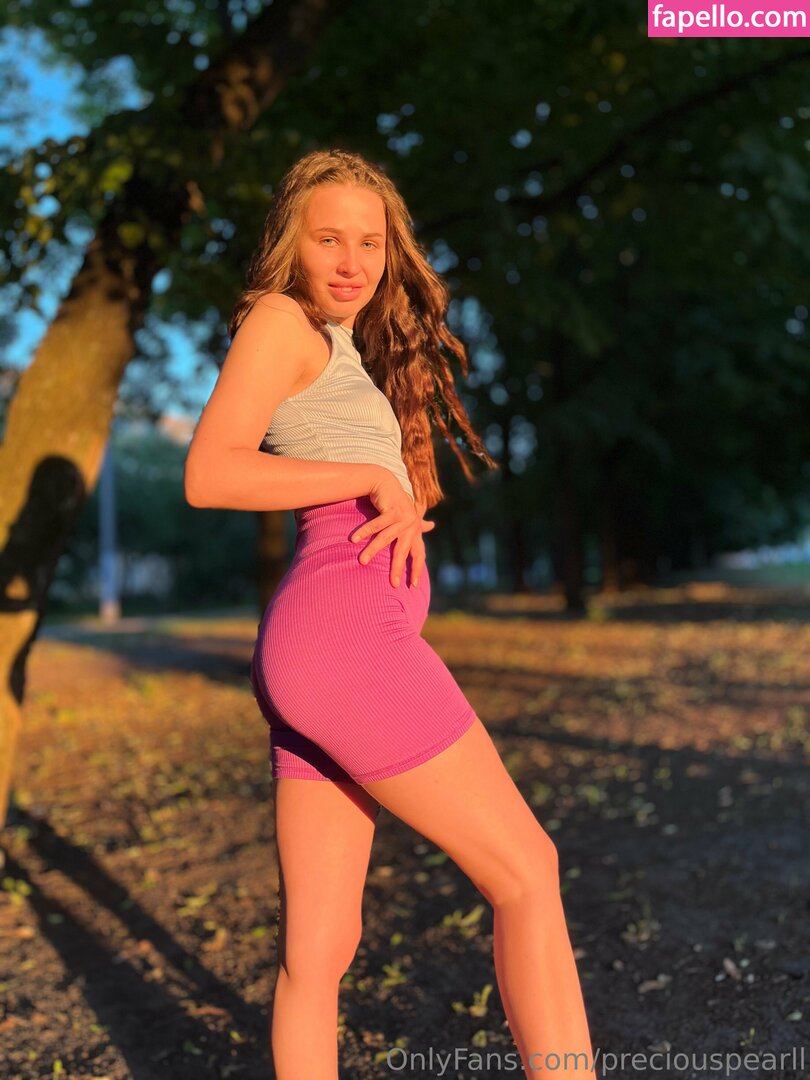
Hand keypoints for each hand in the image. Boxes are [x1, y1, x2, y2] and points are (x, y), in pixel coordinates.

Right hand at [351, 470, 435, 587]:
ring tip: (362, 561)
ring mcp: (403, 517)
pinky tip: (354, 540)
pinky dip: (364, 532)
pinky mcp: (393, 510)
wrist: (386, 481)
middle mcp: (411, 525)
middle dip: (397, 568)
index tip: (414, 585)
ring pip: (386, 538)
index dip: (417, 569)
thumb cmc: (395, 501)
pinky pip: (376, 525)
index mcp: (415, 530)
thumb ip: (419, 524)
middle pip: (403, 551)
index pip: (418, 554)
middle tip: (393, 583)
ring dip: (372, 550)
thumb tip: (432, 526)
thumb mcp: (407, 514)